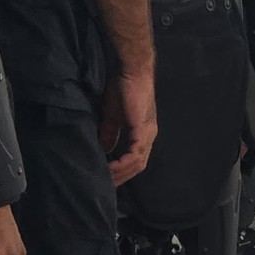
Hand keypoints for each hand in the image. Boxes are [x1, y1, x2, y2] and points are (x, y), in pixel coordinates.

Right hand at [99, 70, 157, 185]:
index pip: (136, 160)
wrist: (131, 70)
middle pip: (138, 166)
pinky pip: (135, 153)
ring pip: (138, 163)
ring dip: (121, 173)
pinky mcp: (142, 129)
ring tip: (105, 178)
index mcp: (143, 134)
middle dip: (122, 177)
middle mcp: (149, 137)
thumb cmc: (123, 88)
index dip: (123, 171)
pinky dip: (123, 163)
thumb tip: (104, 149)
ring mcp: (148, 134)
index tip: (107, 178)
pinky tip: (111, 167)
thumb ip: (110, 133)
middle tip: (105, 185)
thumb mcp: (113, 115)